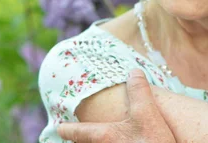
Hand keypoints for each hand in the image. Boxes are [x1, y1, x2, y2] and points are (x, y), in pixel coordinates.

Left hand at [58, 69, 175, 142]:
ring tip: (97, 140)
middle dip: (81, 141)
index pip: (79, 132)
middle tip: (77, 137)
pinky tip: (127, 142)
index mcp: (104, 136)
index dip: (67, 129)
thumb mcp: (147, 114)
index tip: (60, 128)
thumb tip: (133, 72)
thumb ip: (139, 91)